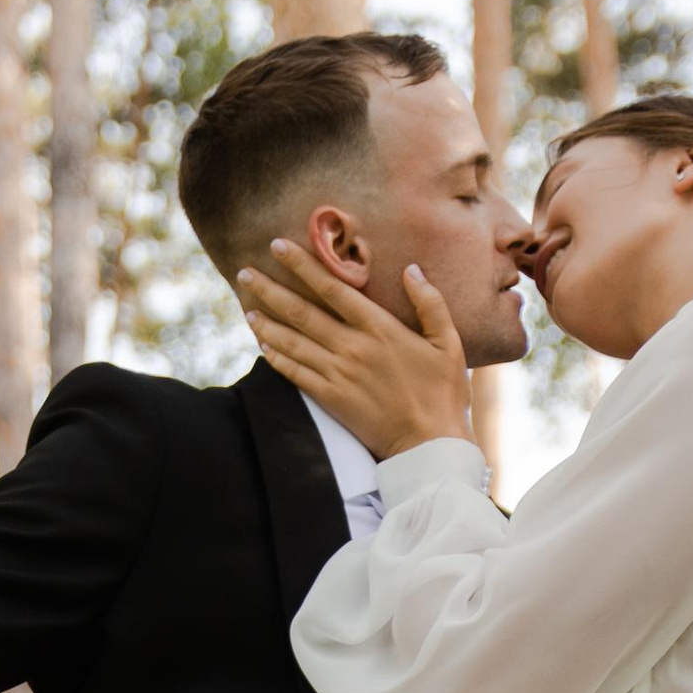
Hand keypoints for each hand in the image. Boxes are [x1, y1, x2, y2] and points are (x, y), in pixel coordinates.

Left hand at [237, 241, 473, 459]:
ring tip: (246, 306)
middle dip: (270, 289)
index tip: (278, 247)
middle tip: (244, 274)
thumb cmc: (444, 393)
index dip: (302, 265)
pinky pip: (295, 374)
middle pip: (302, 311)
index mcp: (379, 328)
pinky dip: (277, 358)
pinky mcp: (331, 399)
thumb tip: (412, 270)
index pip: (332, 288)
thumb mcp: (448, 343)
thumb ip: (430, 304)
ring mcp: (338, 374)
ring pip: (292, 342)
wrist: (430, 444)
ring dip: (266, 323)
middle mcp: (353, 347)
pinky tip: (263, 345)